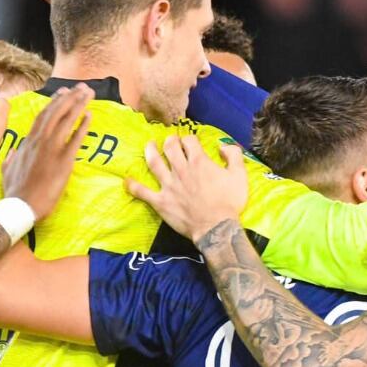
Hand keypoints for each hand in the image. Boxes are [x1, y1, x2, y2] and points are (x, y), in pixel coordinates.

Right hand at [2, 85, 92, 219]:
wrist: (20, 206)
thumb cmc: (14, 192)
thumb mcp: (7, 171)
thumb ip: (10, 159)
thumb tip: (12, 152)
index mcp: (27, 142)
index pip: (42, 116)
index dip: (54, 103)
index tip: (63, 93)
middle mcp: (40, 141)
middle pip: (56, 112)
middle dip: (70, 97)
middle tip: (81, 87)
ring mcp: (52, 149)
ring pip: (66, 120)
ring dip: (78, 104)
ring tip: (88, 93)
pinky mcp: (64, 161)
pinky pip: (76, 139)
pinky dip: (83, 125)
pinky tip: (90, 115)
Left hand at [128, 136, 247, 241]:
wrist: (216, 228)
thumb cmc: (229, 202)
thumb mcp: (240, 175)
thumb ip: (234, 155)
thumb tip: (222, 146)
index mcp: (199, 162)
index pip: (189, 141)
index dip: (189, 138)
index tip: (190, 142)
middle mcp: (181, 170)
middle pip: (170, 147)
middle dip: (170, 140)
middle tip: (170, 140)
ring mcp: (168, 186)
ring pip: (154, 163)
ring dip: (150, 152)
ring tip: (149, 145)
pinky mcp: (160, 202)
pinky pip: (143, 192)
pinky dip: (133, 186)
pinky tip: (126, 181)